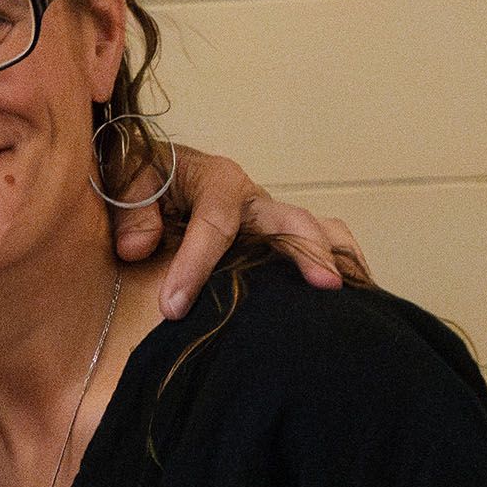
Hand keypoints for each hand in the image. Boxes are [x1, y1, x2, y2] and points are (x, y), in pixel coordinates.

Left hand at [108, 143, 369, 314]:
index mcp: (215, 179)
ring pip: (317, 231)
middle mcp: (254, 198)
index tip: (173, 309)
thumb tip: (138, 246)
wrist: (150, 178)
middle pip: (290, 221)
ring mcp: (272, 220)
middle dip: (307, 252)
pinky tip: (361, 299)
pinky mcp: (279, 240)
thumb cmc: (139, 180)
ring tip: (353, 295)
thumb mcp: (125, 182)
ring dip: (337, 259)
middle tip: (323, 286)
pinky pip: (322, 246)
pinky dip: (344, 266)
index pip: (214, 221)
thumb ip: (130, 209)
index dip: (195, 265)